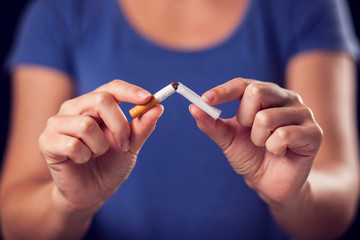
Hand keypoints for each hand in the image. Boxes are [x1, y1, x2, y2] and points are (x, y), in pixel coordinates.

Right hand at [39, 80, 162, 213]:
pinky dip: (84, 156)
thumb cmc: (110, 165)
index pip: (112, 87)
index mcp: (93, 104)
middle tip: (124, 145)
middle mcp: (74, 108)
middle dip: (119, 126)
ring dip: (100, 146)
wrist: (91, 193)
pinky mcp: (46, 141)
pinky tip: (81, 161)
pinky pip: (72, 144)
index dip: (130, 91)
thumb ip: (141, 127)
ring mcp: (57, 123)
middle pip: (101, 100)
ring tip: (96, 154)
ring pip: (86, 124)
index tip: (148, 99)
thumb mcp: (130, 146)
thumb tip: (158, 107)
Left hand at [189, 78, 322, 204]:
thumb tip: (193, 107)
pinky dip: (273, 148)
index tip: (206, 99)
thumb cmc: (250, 155)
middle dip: (244, 119)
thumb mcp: (227, 139)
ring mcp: (302, 113)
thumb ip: (211, 123)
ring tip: (266, 146)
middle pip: (255, 92)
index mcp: (265, 94)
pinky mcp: (314, 132)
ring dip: (258, 139)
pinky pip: (282, 135)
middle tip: (251, 134)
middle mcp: (285, 97)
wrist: (270, 182)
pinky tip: (279, 152)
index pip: (242, 84)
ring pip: (266, 118)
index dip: (223, 91)